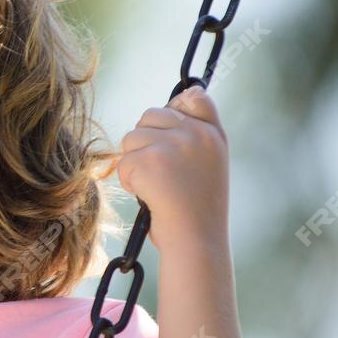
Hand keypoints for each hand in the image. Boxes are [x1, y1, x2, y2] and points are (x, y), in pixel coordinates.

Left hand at [109, 86, 228, 254]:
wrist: (196, 240)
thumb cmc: (197, 210)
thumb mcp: (208, 166)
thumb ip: (192, 139)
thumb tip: (156, 118)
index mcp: (213, 135)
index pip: (194, 96)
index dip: (175, 106)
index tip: (168, 130)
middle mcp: (196, 133)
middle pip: (150, 115)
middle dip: (145, 142)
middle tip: (160, 173)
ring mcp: (174, 144)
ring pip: (131, 138)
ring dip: (135, 164)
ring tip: (157, 187)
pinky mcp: (151, 159)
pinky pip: (123, 162)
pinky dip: (129, 181)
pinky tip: (149, 196)